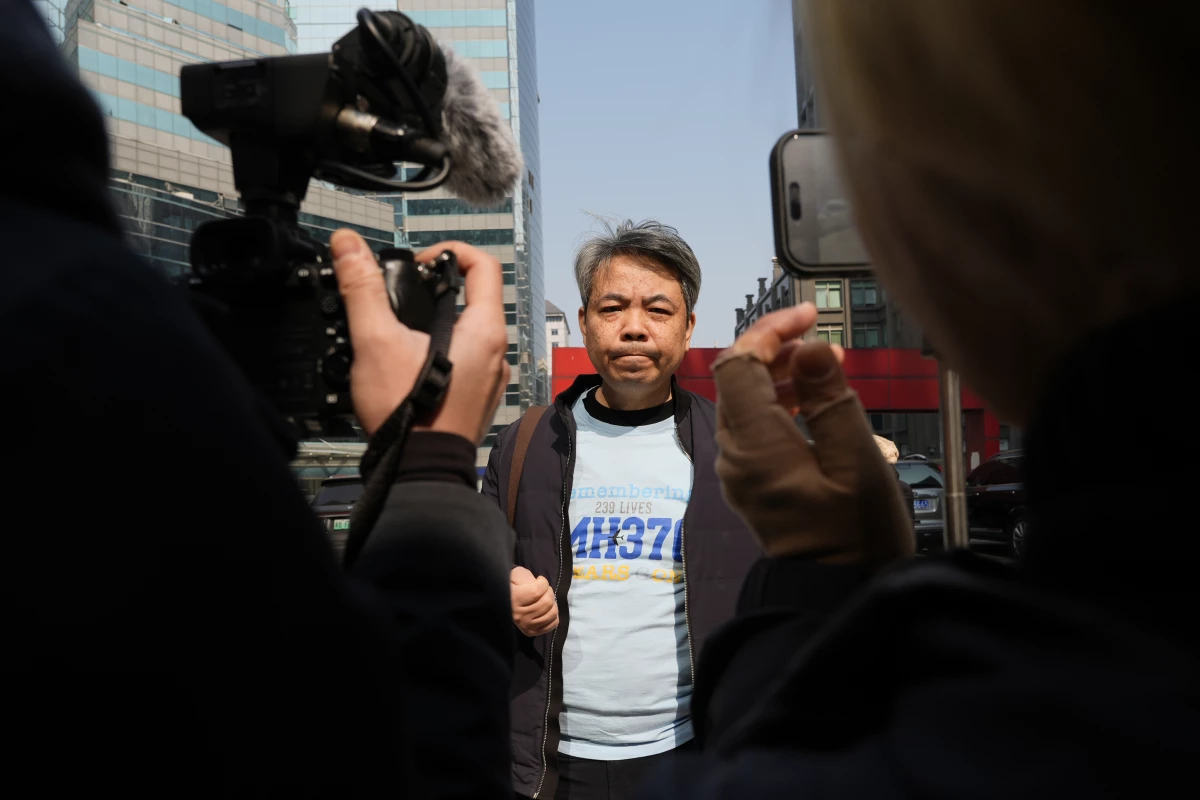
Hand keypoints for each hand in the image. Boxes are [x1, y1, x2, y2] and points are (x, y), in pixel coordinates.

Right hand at [330, 230, 509, 442]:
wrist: (419, 471)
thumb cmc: (408, 414)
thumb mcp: (376, 340)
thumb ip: (362, 288)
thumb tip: (349, 245)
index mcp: (484, 330)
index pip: (483, 266)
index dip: (451, 252)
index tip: (420, 262)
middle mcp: (497, 353)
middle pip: (475, 300)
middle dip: (438, 290)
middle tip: (403, 297)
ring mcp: (491, 379)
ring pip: (470, 333)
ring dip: (440, 324)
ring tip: (402, 334)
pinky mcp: (478, 399)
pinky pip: (468, 363)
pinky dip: (444, 354)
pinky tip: (412, 368)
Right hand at [510, 566, 557, 636]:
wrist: (505, 601)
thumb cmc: (513, 585)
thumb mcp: (516, 575)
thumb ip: (525, 577)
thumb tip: (536, 582)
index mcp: (513, 599)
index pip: (537, 591)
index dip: (543, 582)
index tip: (540, 579)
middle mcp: (519, 615)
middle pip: (547, 602)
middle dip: (549, 592)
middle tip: (544, 589)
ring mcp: (526, 625)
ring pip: (552, 613)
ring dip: (553, 603)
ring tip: (545, 598)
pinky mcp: (532, 632)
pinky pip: (553, 624)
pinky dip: (554, 615)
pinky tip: (547, 609)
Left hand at [712, 303, 913, 565]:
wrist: (836, 595)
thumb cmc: (856, 536)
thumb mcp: (856, 460)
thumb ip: (831, 399)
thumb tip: (810, 348)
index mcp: (755, 445)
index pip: (740, 364)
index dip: (770, 331)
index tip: (808, 315)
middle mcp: (735, 455)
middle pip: (736, 379)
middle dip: (775, 349)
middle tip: (820, 338)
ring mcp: (739, 472)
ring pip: (743, 402)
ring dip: (777, 375)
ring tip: (825, 367)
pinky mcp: (750, 483)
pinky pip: (751, 428)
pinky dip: (776, 404)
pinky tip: (813, 403)